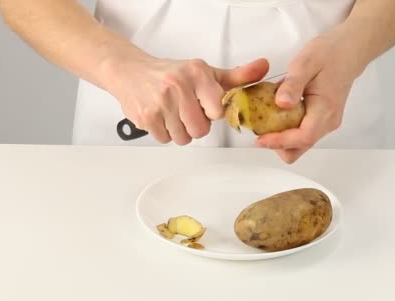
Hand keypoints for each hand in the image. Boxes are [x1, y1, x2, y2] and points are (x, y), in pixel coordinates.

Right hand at [104, 51, 268, 144]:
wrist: (130, 71)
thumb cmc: (172, 74)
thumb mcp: (206, 72)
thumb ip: (237, 76)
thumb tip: (264, 67)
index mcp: (197, 73)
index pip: (218, 110)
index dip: (211, 113)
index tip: (203, 105)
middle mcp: (178, 85)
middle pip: (200, 130)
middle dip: (195, 125)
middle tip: (186, 111)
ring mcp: (160, 102)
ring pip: (183, 138)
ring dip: (180, 131)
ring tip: (173, 114)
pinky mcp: (146, 116)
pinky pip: (165, 139)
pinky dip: (164, 132)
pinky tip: (161, 117)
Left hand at [256, 33, 367, 162]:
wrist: (348, 51)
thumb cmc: (328, 54)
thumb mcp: (305, 63)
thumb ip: (292, 84)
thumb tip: (281, 103)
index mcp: (325, 109)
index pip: (303, 137)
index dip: (280, 142)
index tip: (260, 139)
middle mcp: (327, 122)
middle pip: (300, 148)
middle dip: (278, 145)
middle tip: (259, 130)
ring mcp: (326, 123)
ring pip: (300, 144)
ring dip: (281, 139)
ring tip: (265, 120)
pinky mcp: (321, 120)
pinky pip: (302, 134)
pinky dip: (287, 130)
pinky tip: (276, 115)